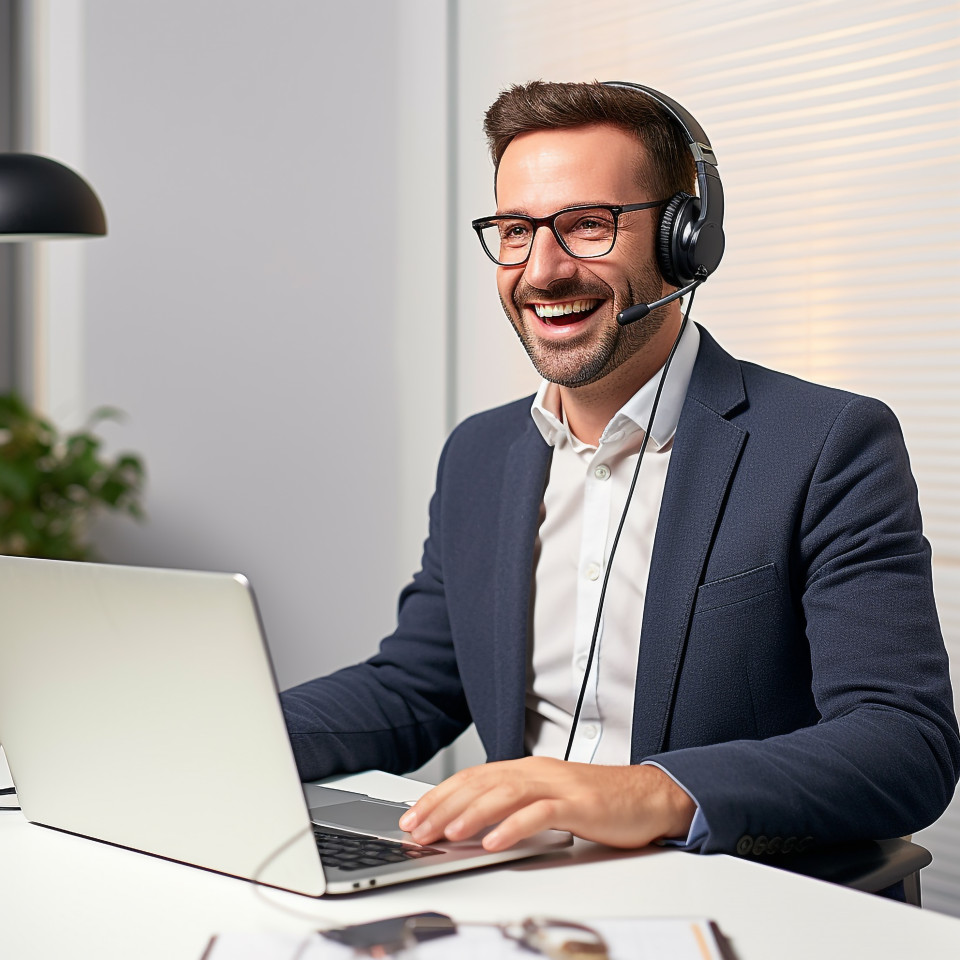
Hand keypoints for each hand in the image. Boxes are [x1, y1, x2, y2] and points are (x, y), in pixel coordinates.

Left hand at [397, 757, 695, 851]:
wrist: (648, 796)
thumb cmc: (598, 802)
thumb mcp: (548, 799)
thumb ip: (515, 805)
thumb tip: (472, 823)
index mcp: (527, 769)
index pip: (473, 778)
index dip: (440, 795)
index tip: (414, 815)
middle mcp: (537, 771)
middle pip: (481, 784)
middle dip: (444, 806)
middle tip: (418, 827)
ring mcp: (558, 785)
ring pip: (505, 795)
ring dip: (472, 814)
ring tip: (446, 833)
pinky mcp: (579, 804)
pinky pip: (541, 814)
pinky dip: (514, 827)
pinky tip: (494, 841)